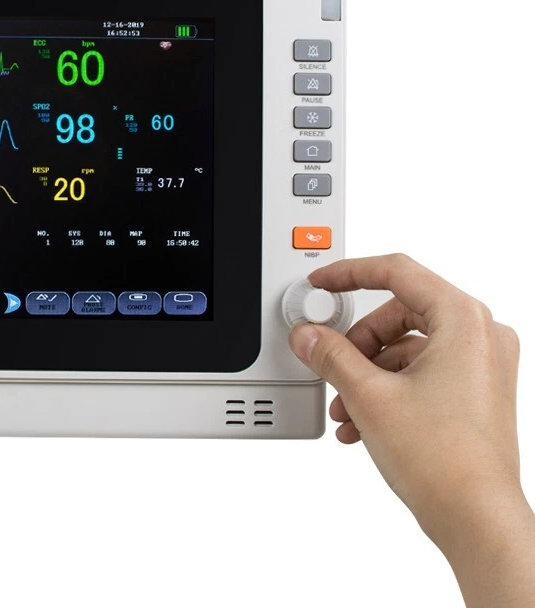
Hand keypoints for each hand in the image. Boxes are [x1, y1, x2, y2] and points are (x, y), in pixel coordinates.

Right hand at [289, 254, 533, 606]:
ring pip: (406, 345)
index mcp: (463, 320)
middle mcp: (481, 337)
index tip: (323, 283)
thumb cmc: (447, 461)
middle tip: (328, 358)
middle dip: (356, 342)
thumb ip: (330, 354)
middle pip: (398, 312)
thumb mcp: (368, 395)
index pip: (396, 272)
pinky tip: (361, 420)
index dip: (349, 274)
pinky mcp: (477, 393)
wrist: (477, 521)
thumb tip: (309, 335)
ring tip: (344, 403)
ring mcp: (482, 366)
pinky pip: (422, 370)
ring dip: (366, 371)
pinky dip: (387, 387)